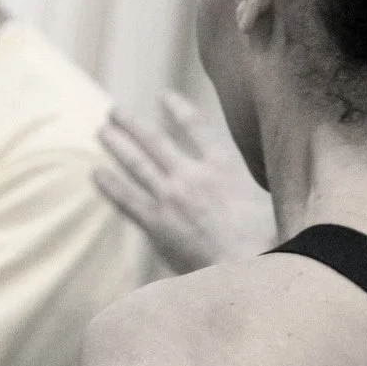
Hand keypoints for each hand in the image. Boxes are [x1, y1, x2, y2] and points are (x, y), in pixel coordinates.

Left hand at [94, 91, 274, 274]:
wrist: (248, 269)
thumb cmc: (267, 242)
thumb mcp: (270, 201)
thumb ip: (253, 188)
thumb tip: (261, 183)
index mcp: (224, 167)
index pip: (197, 127)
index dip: (178, 109)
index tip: (164, 96)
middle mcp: (193, 176)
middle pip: (155, 141)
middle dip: (132, 124)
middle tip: (114, 111)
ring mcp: (172, 198)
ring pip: (136, 163)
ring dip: (117, 144)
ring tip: (101, 130)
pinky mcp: (156, 223)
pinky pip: (126, 198)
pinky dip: (110, 184)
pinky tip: (96, 173)